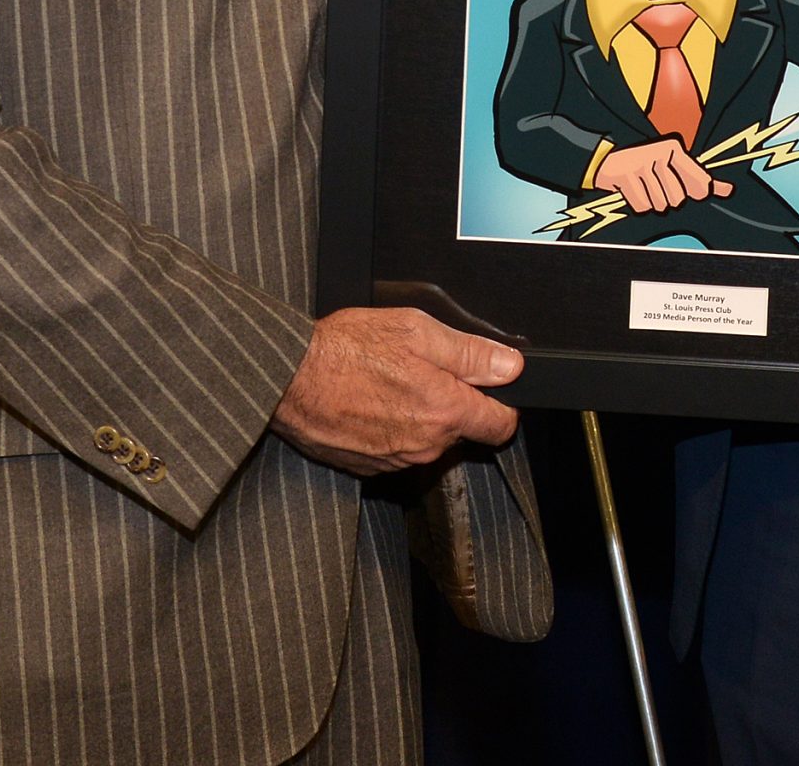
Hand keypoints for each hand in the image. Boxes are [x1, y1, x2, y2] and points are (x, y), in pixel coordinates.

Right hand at [270, 306, 522, 476]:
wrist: (287, 378)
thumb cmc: (346, 349)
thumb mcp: (416, 330)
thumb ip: (470, 353)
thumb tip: (511, 366)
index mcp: (444, 410)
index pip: (500, 426)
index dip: (501, 404)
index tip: (489, 389)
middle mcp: (425, 444)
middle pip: (462, 431)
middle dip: (451, 403)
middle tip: (420, 369)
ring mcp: (396, 460)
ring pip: (429, 441)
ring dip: (419, 416)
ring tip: (388, 383)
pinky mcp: (369, 468)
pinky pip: (397, 450)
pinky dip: (391, 429)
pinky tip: (370, 402)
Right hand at [592, 137, 731, 213]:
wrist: (608, 160)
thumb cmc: (647, 166)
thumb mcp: (675, 167)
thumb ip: (702, 179)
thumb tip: (728, 190)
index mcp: (675, 149)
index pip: (699, 185)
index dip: (693, 194)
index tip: (683, 190)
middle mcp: (660, 152)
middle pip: (677, 200)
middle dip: (666, 199)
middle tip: (656, 187)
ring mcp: (641, 163)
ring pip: (659, 205)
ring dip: (651, 203)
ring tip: (644, 188)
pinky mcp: (625, 175)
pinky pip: (642, 207)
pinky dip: (638, 205)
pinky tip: (633, 191)